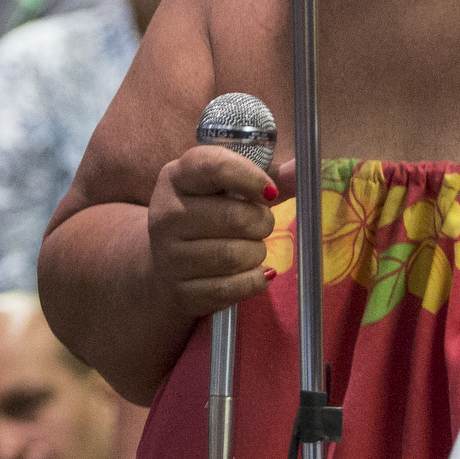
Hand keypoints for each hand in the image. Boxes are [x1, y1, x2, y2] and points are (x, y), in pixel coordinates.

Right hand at [147, 146, 283, 318]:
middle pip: (234, 217)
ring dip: (256, 252)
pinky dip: (253, 281)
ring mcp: (168, 256)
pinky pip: (231, 288)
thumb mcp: (222, 190)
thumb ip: (261, 178)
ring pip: (234, 256)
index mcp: (175, 178)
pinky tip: (256, 273)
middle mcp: (165, 214)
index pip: (214, 167)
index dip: (251, 178)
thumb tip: (297, 171)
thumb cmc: (204, 219)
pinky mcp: (180, 291)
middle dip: (262, 222)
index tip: (269, 192)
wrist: (162, 269)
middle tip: (261, 224)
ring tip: (250, 248)